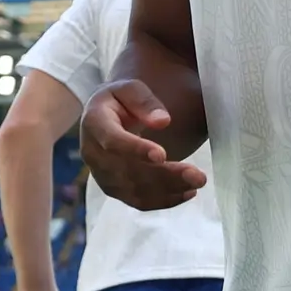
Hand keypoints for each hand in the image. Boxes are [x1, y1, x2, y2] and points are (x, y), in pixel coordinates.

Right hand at [78, 81, 205, 210]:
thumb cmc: (121, 100)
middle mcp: (92, 153)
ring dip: (169, 189)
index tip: (162, 155)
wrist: (106, 118)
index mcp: (94, 123)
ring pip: (135, 190)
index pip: (112, 140)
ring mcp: (101, 175)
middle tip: (197, 176)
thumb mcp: (130, 89)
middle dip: (165, 175)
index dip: (135, 149)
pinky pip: (138, 201)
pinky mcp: (114, 189)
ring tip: (198, 182)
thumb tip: (163, 121)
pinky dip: (163, 200)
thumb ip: (144, 102)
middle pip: (129, 171)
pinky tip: (187, 192)